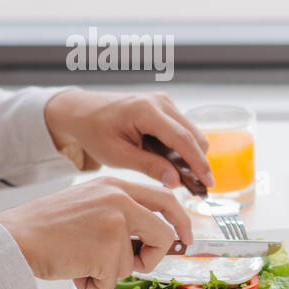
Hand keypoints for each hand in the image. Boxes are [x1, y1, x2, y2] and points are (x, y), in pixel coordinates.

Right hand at [0, 177, 194, 288]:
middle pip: (164, 233)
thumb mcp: (89, 203)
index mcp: (116, 186)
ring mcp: (116, 224)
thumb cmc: (45, 227)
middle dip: (156, 255)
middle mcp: (120, 201)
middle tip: (145, 264)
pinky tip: (75, 271)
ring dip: (110, 272)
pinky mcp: (107, 249)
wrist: (14, 238)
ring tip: (81, 261)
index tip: (185, 237)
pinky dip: (95, 283)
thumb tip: (152, 238)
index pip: (165, 198)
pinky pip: (114, 279)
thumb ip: (120, 213)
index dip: (181, 220)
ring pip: (134, 263)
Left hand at [44, 90, 212, 188]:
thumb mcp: (118, 155)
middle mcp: (161, 102)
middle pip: (194, 136)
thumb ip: (149, 167)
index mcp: (146, 111)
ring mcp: (165, 102)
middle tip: (193, 187)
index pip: (183, 139)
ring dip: (190, 155)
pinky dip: (183, 148)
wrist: (80, 111)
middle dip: (197, 162)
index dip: (198, 163)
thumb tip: (176, 182)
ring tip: (178, 175)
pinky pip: (184, 130)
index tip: (208, 182)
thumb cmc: (94, 132)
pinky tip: (170, 162)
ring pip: (192, 134)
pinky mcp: (166, 107)